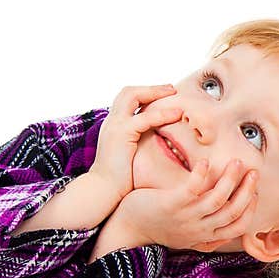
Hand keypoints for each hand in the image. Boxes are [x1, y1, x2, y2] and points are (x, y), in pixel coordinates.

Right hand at [88, 85, 182, 199]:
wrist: (103, 190)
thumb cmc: (119, 177)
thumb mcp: (130, 154)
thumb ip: (140, 142)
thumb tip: (158, 140)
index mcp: (114, 125)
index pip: (127, 99)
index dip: (145, 93)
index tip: (165, 94)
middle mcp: (112, 121)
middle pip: (129, 92)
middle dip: (151, 88)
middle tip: (172, 89)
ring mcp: (115, 125)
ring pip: (133, 96)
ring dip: (156, 92)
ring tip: (175, 94)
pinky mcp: (121, 134)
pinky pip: (143, 118)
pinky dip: (161, 114)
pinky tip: (176, 115)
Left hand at [112, 157, 259, 251]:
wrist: (128, 229)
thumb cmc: (159, 227)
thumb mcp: (188, 236)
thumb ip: (206, 232)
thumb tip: (227, 229)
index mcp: (205, 234)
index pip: (238, 226)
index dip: (251, 208)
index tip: (255, 191)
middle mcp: (199, 228)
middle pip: (233, 211)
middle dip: (247, 190)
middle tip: (253, 171)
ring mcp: (185, 217)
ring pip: (217, 199)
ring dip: (230, 179)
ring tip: (236, 162)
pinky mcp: (171, 204)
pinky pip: (192, 189)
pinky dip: (202, 175)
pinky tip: (205, 162)